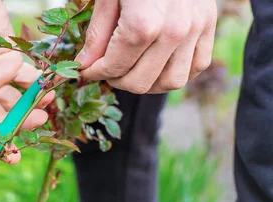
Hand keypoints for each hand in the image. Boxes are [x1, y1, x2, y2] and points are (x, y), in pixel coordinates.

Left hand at [75, 0, 216, 93]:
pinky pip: (197, 66)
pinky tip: (158, 62)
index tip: (88, 70)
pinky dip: (176, 70)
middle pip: (141, 82)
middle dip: (118, 81)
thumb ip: (98, 34)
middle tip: (107, 70)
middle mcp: (174, 31)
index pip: (115, 68)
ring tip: (131, 69)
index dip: (97, 73)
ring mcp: (196, 30)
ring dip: (148, 82)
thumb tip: (86, 65)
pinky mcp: (210, 25)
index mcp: (144, 24)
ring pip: (172, 81)